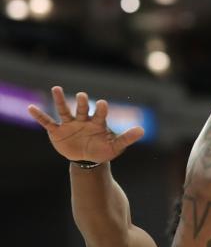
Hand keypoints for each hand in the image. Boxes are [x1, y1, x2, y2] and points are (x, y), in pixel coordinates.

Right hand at [27, 86, 143, 162]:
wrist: (88, 158)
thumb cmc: (103, 149)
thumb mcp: (115, 146)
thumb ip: (127, 138)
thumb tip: (142, 130)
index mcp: (97, 123)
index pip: (100, 113)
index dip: (101, 109)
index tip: (103, 104)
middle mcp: (83, 120)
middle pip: (82, 108)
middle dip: (83, 103)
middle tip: (84, 96)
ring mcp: (69, 124)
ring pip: (64, 110)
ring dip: (60, 100)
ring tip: (56, 88)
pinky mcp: (57, 131)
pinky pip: (47, 122)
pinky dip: (39, 116)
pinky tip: (31, 107)